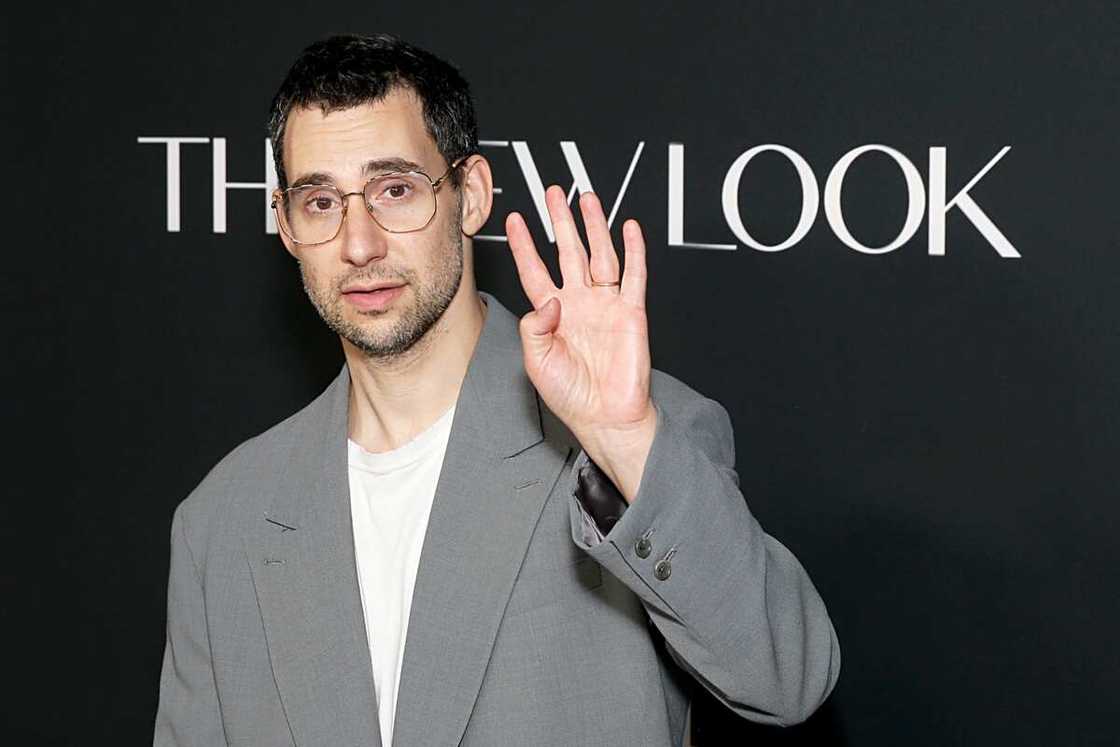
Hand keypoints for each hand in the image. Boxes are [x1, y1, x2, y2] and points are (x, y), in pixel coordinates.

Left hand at [505, 185, 656, 500]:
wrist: (606, 417)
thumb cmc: (570, 395)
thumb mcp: (537, 361)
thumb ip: (535, 327)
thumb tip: (550, 299)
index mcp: (552, 315)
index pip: (535, 271)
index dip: (525, 246)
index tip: (516, 220)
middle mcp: (579, 304)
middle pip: (568, 252)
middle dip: (561, 222)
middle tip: (553, 194)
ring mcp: (605, 305)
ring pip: (600, 255)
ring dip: (594, 227)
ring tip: (588, 200)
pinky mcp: (631, 312)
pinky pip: (633, 275)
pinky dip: (634, 251)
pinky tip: (629, 228)